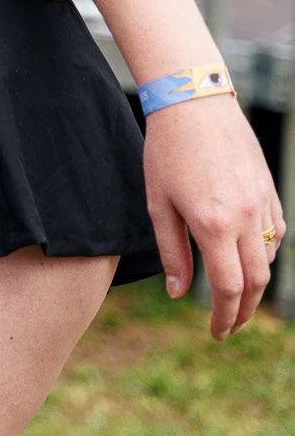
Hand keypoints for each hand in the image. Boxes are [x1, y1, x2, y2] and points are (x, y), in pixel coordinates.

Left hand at [143, 98, 285, 337]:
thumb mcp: (158, 204)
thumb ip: (172, 253)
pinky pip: (277, 231)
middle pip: (257, 281)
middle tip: (229, 325)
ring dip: (255, 281)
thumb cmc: (166, 152)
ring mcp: (262, 201)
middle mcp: (245, 217)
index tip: (216, 333)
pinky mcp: (269, 187)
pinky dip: (266, 251)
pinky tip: (248, 255)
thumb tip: (180, 295)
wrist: (193, 102)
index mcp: (213, 224)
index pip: (229, 288)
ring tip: (234, 292)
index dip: (225, 318)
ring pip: (269, 257)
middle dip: (245, 311)